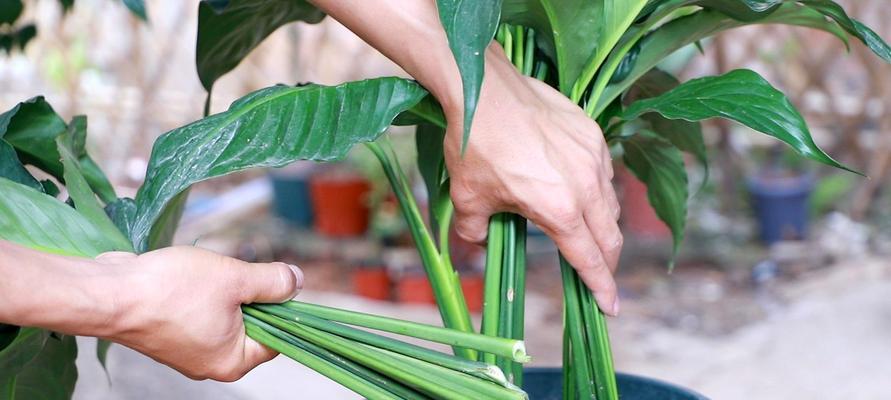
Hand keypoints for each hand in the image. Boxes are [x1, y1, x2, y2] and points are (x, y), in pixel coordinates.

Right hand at [96, 247, 303, 380]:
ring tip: (209, 274)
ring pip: (226, 314)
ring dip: (226, 289)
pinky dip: (203, 292)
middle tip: (239, 271)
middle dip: (250, 294)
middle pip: (253, 325)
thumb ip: (272, 282)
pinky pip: (201, 312)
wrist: (109, 293)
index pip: (278, 336)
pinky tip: (190, 277)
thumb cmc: (170, 290)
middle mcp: (211, 363)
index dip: (283, 306)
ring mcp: (188, 350)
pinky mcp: (170, 334)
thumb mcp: (235, 278)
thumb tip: (296, 281)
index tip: (278, 280)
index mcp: (233, 361)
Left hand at [443, 46, 621, 315]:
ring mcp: (593, 156)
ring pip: (610, 203)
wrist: (483, 89)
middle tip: (600, 276)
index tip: (611, 307)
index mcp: (559, 209)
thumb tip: (480, 240)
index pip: (589, 259)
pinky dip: (595, 188)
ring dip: (602, 225)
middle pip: (610, 236)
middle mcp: (585, 185)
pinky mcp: (592, 133)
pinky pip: (603, 171)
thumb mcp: (468, 200)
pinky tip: (575, 187)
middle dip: (607, 262)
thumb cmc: (474, 146)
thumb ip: (477, 231)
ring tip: (584, 231)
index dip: (601, 287)